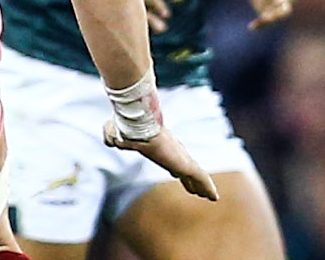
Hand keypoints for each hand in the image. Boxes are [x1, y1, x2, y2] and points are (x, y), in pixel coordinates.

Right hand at [103, 121, 218, 201]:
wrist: (137, 127)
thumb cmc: (126, 129)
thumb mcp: (116, 133)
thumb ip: (113, 137)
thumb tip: (110, 140)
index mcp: (159, 146)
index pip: (170, 159)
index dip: (174, 168)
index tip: (176, 174)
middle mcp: (173, 151)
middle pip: (184, 168)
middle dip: (190, 179)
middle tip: (195, 189)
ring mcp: (181, 157)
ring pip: (195, 175)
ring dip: (201, 186)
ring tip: (210, 196)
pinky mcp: (186, 165)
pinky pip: (201, 178)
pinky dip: (207, 187)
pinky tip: (213, 197)